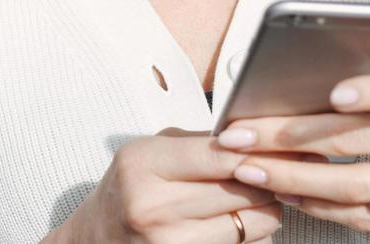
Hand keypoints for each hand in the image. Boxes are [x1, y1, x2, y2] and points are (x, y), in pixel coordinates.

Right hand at [52, 126, 300, 242]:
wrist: (99, 236)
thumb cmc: (132, 185)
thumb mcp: (151, 150)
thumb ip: (198, 142)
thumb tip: (253, 137)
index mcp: (143, 165)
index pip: (216, 155)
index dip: (250, 148)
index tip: (267, 144)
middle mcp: (153, 206)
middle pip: (241, 189)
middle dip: (265, 177)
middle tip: (271, 168)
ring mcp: (168, 243)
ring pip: (252, 223)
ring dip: (265, 208)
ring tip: (258, 196)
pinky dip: (253, 233)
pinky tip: (240, 220)